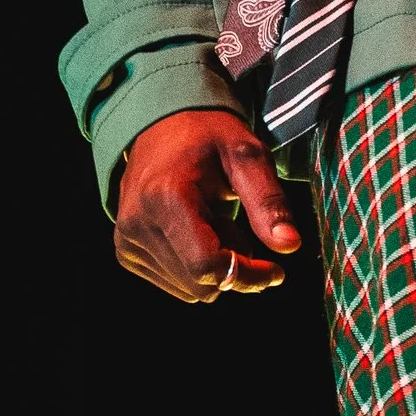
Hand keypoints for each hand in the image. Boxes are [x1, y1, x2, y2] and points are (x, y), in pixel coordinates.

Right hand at [113, 106, 303, 303]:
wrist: (161, 125)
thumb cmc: (208, 136)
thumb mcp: (247, 155)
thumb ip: (268, 200)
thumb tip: (290, 244)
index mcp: (166, 197)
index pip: (208, 266)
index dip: (248, 276)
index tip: (276, 270)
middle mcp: (137, 223)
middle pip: (201, 285)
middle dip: (234, 269)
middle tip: (239, 228)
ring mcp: (127, 240)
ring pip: (190, 290)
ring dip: (215, 267)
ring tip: (214, 223)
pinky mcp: (125, 251)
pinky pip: (175, 284)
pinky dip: (195, 266)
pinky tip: (197, 232)